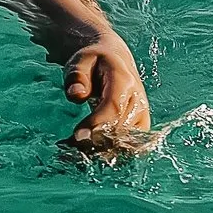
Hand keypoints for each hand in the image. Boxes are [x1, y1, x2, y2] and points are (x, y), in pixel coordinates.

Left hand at [64, 34, 153, 152]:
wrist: (114, 59)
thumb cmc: (94, 62)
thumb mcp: (80, 61)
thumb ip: (76, 76)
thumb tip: (76, 95)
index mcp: (124, 80)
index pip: (113, 108)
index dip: (96, 124)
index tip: (77, 136)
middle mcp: (138, 99)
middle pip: (121, 128)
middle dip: (96, 141)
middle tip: (71, 148)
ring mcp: (142, 114)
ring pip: (127, 141)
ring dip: (103, 151)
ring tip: (77, 151)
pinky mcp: (140, 126)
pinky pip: (129, 146)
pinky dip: (110, 152)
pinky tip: (89, 152)